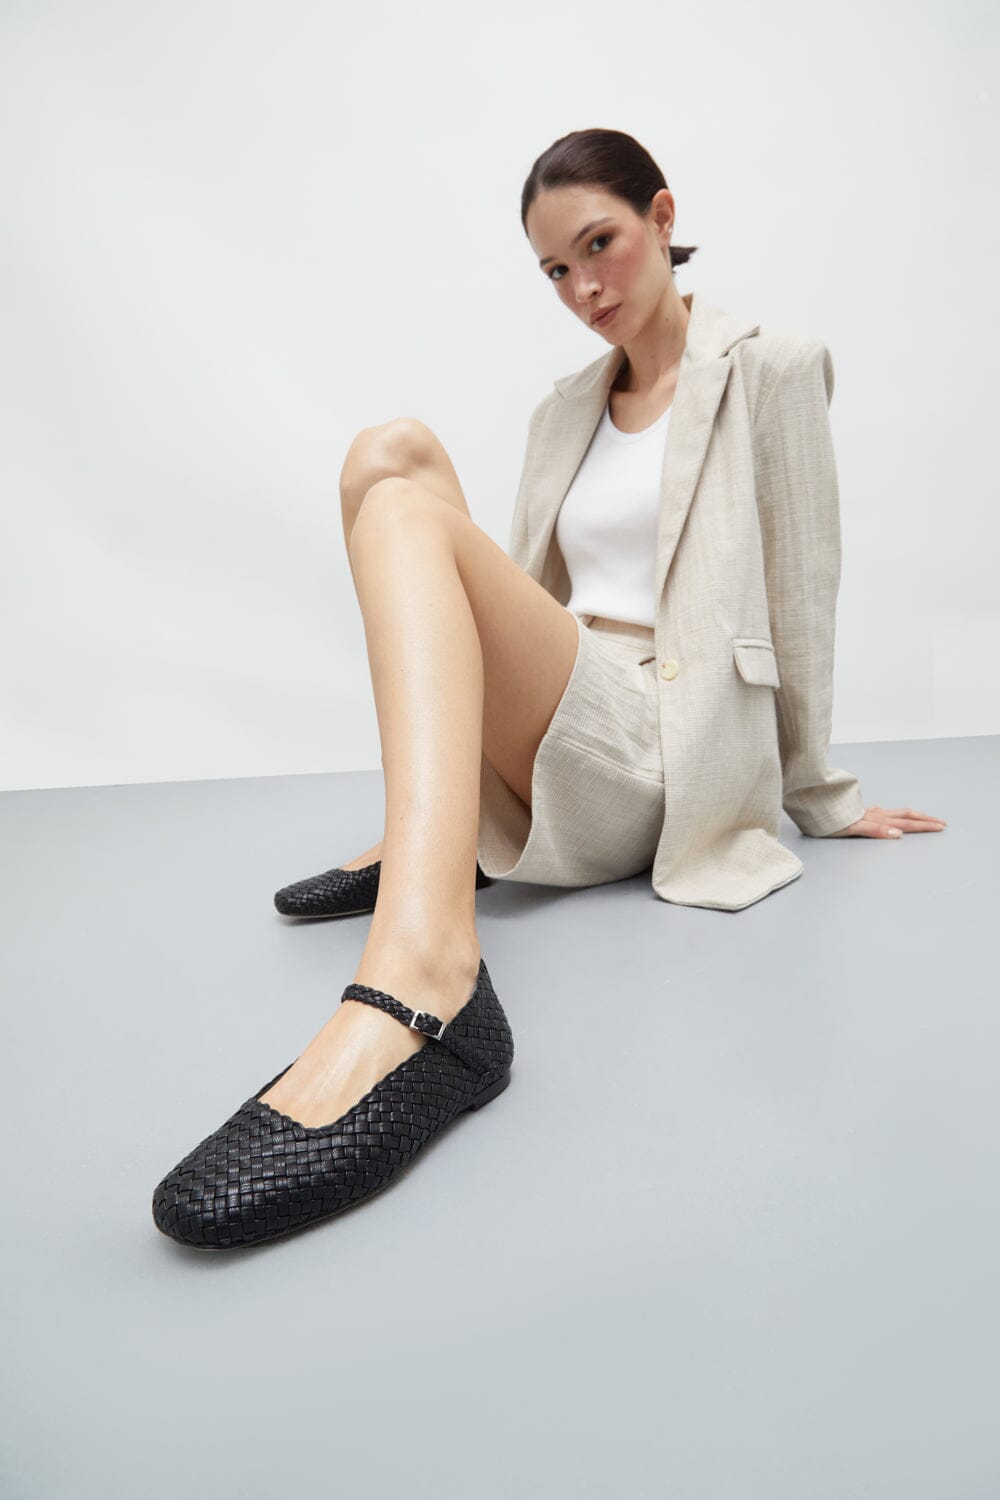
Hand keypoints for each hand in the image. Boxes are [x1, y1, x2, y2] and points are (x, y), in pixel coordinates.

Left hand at [827, 804, 947, 838]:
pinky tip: (885, 813)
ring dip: (911, 815)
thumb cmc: (828, 820)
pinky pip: (880, 812)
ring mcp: (867, 812)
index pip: (906, 823)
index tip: (941, 827)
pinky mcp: (859, 811)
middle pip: (905, 815)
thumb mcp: (852, 827)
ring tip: (922, 817)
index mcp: (876, 820)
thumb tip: (898, 834)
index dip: (924, 825)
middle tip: (941, 822)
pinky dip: (890, 814)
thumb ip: (875, 830)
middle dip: (924, 819)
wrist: (812, 802)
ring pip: (895, 812)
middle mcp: (875, 814)